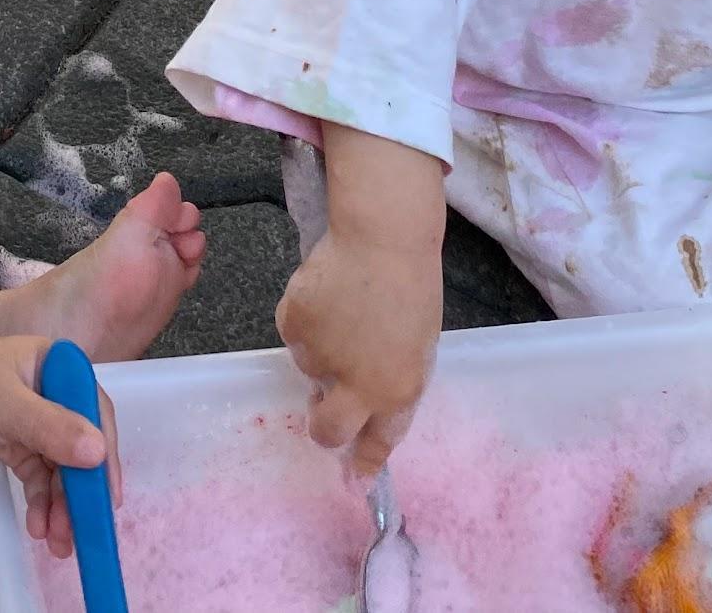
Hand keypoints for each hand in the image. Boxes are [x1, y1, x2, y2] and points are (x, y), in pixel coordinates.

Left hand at [0, 330, 117, 555]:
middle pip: (79, 446)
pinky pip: (37, 476)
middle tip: (79, 533)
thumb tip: (97, 453)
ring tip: (57, 542)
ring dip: (60, 504)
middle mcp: (51, 392)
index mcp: (58, 368)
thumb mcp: (7, 406)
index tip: (107, 499)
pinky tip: (38, 526)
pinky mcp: (14, 441)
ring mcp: (33, 419)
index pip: (94, 415)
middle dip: (79, 491)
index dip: (105, 457)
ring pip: (59, 467)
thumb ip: (51, 429)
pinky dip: (40, 502)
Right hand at [276, 227, 440, 477]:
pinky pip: (293, 332)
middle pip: (327, 431)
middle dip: (323, 426)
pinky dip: (304, 320)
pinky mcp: (294, 323)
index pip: (378, 443)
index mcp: (395, 392)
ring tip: (340, 311)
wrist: (384, 237)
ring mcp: (320, 354)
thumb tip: (367, 402)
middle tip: (325, 405)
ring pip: (308, 369)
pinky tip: (323, 294)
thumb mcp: (417, 345)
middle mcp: (355, 384)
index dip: (364, 461)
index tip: (356, 474)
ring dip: (320, 352)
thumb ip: (392, 380)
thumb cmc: (413, 287)